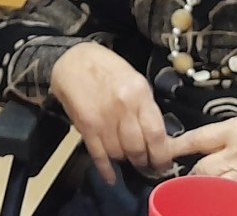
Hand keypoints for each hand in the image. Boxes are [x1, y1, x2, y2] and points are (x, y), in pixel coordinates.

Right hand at [49, 42, 167, 183]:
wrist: (72, 59)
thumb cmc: (106, 67)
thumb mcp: (134, 79)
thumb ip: (146, 107)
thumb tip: (157, 136)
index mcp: (139, 94)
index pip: (156, 134)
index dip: (162, 155)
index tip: (163, 163)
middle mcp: (122, 108)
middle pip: (138, 148)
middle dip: (143, 161)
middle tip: (146, 164)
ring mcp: (103, 119)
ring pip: (119, 154)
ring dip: (124, 160)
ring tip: (127, 158)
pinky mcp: (86, 127)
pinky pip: (99, 155)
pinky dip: (105, 170)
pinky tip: (111, 177)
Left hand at [160, 113, 236, 201]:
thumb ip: (220, 133)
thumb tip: (197, 142)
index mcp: (233, 131)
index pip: (197, 139)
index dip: (177, 147)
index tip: (165, 152)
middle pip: (201, 169)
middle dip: (189, 176)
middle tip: (179, 180)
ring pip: (214, 187)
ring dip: (202, 190)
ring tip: (194, 194)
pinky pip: (233, 199)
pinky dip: (223, 200)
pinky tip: (217, 200)